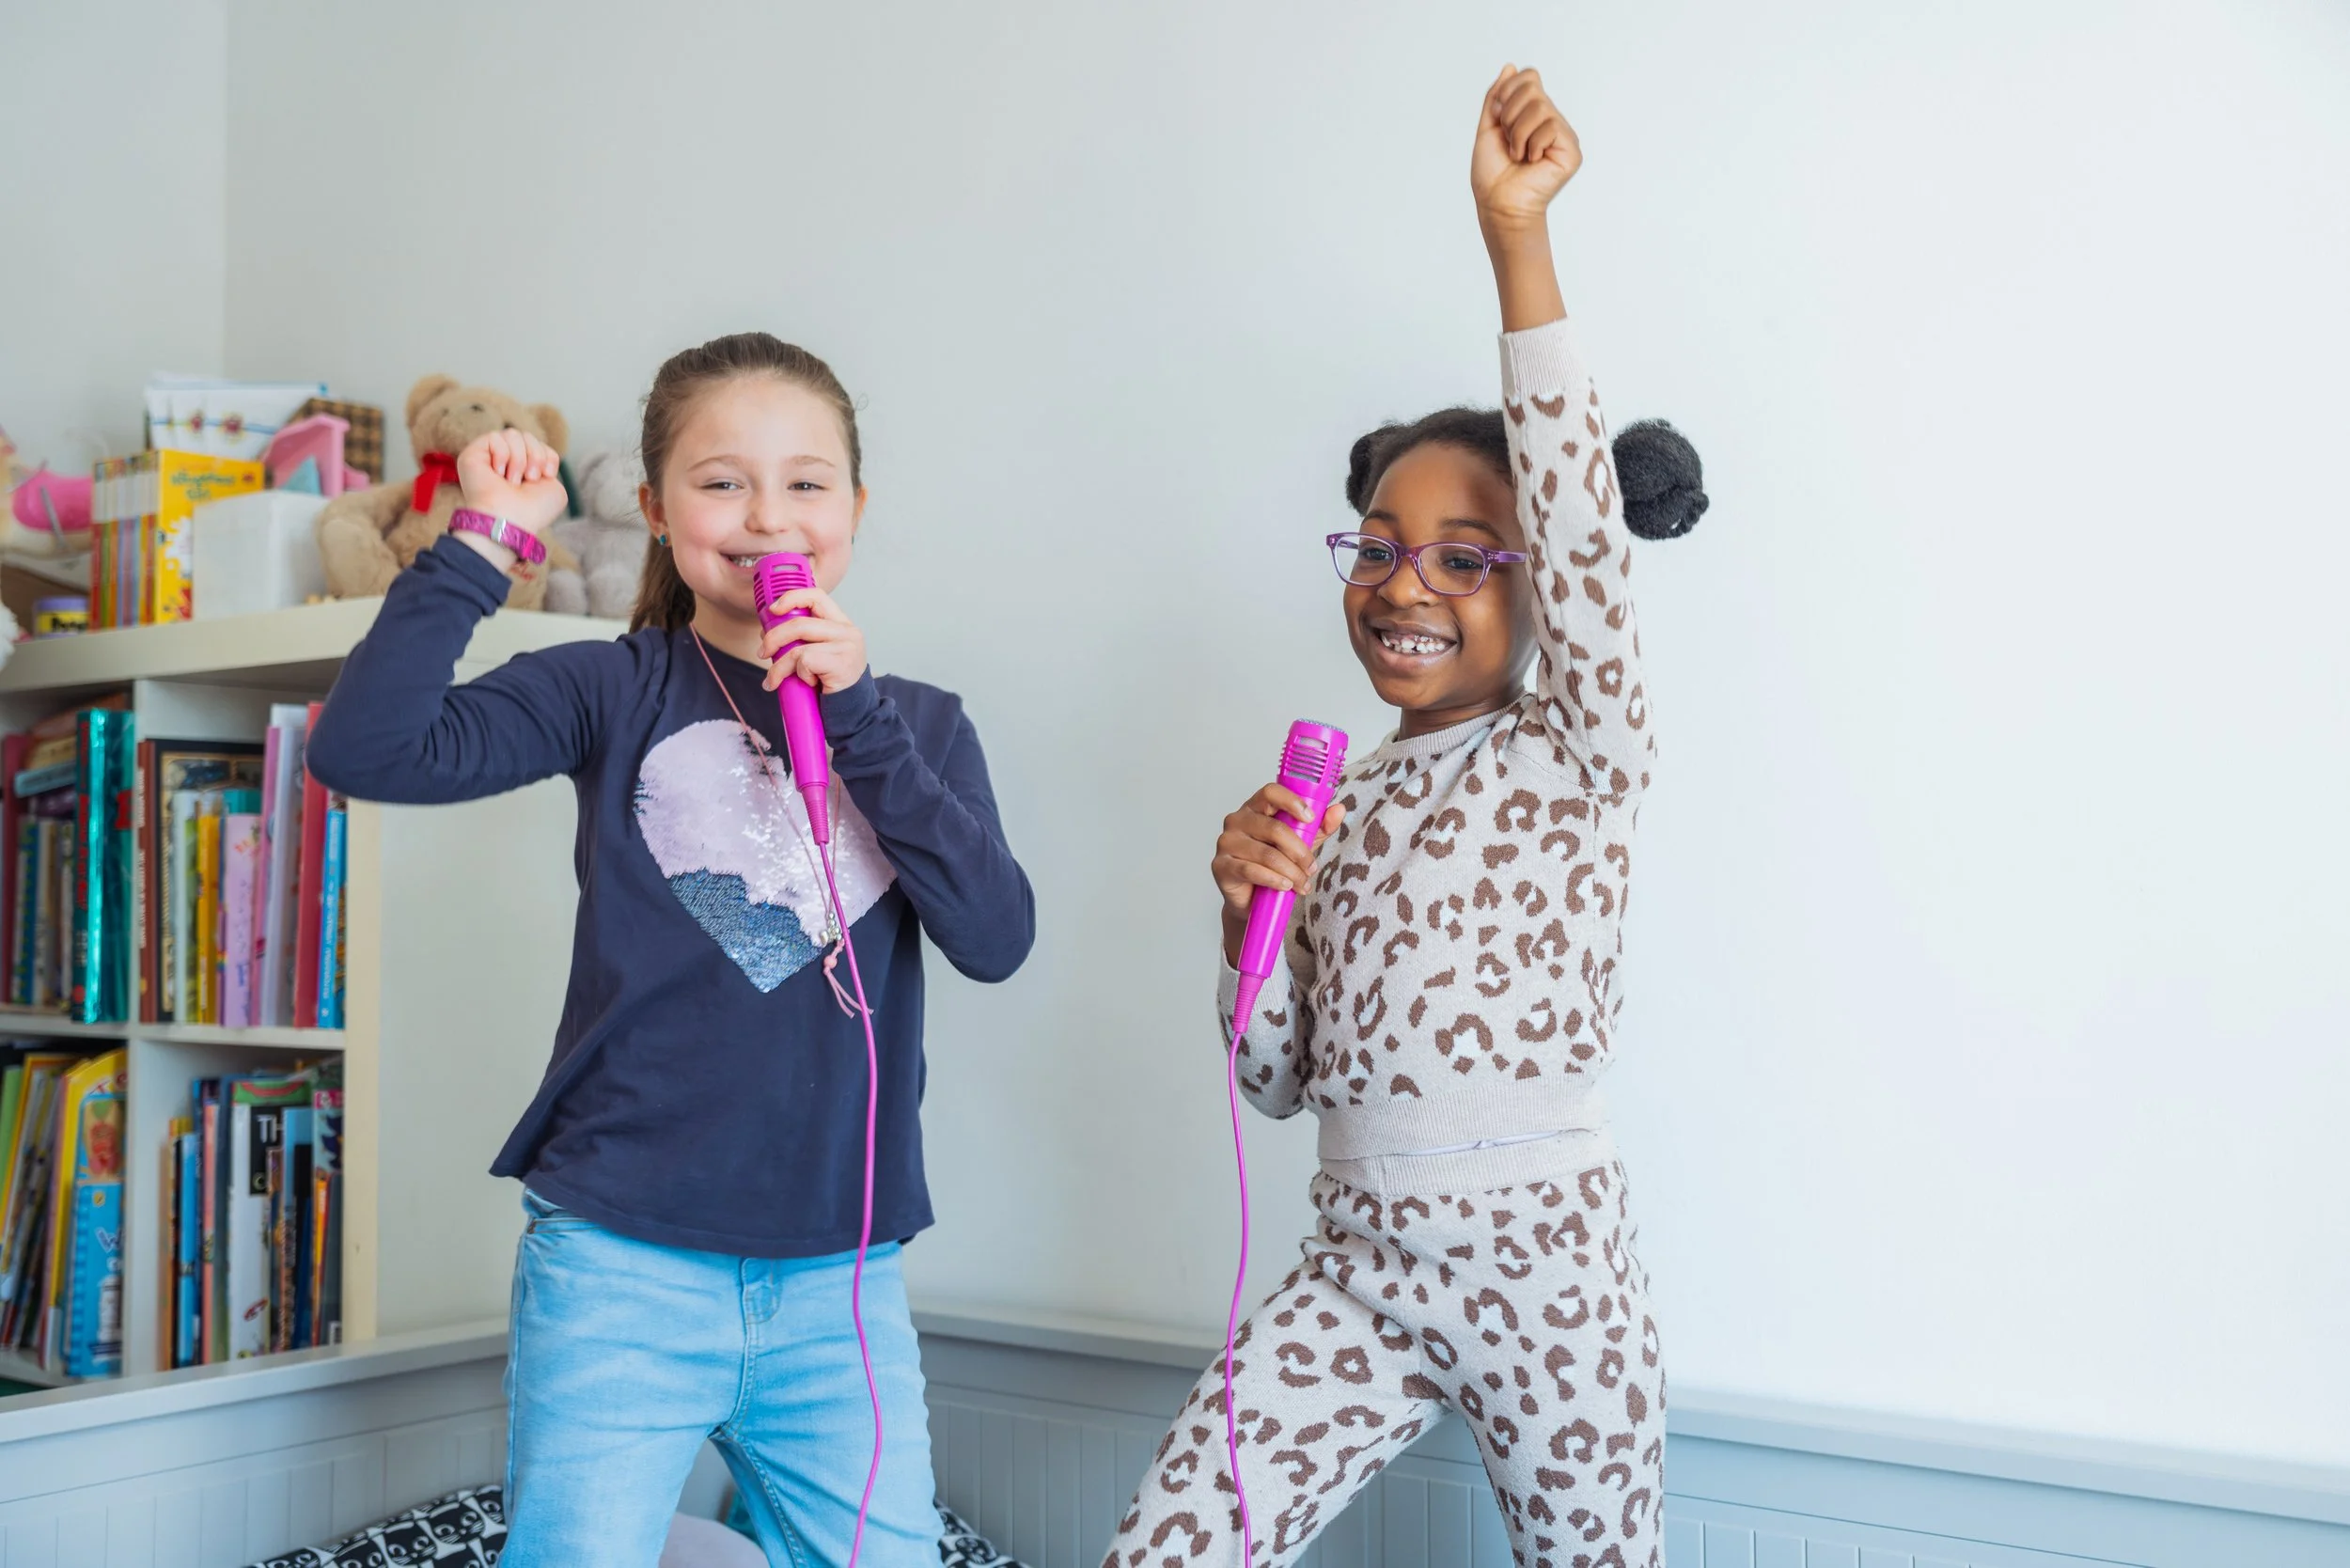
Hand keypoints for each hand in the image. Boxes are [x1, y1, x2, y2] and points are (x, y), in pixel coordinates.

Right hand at [454, 429, 567, 533]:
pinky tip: (498, 473)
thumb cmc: (532, 510)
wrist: (510, 519)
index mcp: (523, 469)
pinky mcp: (473, 453)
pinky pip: (494, 436)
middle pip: (526, 435)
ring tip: (512, 480)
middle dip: (535, 455)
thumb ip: (549, 464)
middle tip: (530, 478)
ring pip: (512, 434)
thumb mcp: (554, 488)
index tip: (547, 474)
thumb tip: (535, 452)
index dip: (547, 455)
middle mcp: (505, 462)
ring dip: (519, 458)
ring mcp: (488, 457)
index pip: (539, 444)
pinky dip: (502, 454)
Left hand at [758, 586, 868, 694]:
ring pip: (798, 647)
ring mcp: (846, 647)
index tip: (773, 610)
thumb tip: (767, 631)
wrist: (853, 710)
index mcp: (841, 624)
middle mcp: (847, 632)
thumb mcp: (819, 653)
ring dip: (779, 666)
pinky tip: (807, 683)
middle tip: (763, 653)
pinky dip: (799, 675)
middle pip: (799, 623)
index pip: (816, 596)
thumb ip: (802, 639)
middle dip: (773, 638)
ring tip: (773, 679)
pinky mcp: (841, 663)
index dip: (791, 598)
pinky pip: (805, 662)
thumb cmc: (832, 682)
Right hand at [1214, 783, 1346, 960]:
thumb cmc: (1274, 865)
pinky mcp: (1221, 865)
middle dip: (1299, 851)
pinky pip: (1251, 870)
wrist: (1251, 899)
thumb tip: (1339, 810)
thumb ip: (1319, 827)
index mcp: (1255, 808)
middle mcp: (1237, 820)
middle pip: (1273, 828)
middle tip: (1312, 867)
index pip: (1271, 792)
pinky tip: (1285, 886)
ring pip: (1266, 853)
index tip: (1310, 818)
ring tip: (1302, 883)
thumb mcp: (1301, 844)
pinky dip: (1274, 880)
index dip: (1292, 802)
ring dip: (1291, 871)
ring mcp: (1226, 842)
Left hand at [1471, 65, 1581, 240]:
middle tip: (1509, 142)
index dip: (1509, 91)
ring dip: (1517, 133)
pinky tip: (1532, 161)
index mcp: (1533, 114)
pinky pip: (1550, 126)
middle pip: (1532, 87)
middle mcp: (1551, 120)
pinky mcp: (1571, 150)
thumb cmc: (1492, 173)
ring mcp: (1563, 135)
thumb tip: (1510, 67)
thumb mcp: (1488, 127)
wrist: (1498, 203)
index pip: (1529, 77)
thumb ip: (1497, 97)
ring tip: (1518, 154)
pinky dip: (1532, 144)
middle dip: (1509, 115)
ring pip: (1540, 106)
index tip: (1498, 118)